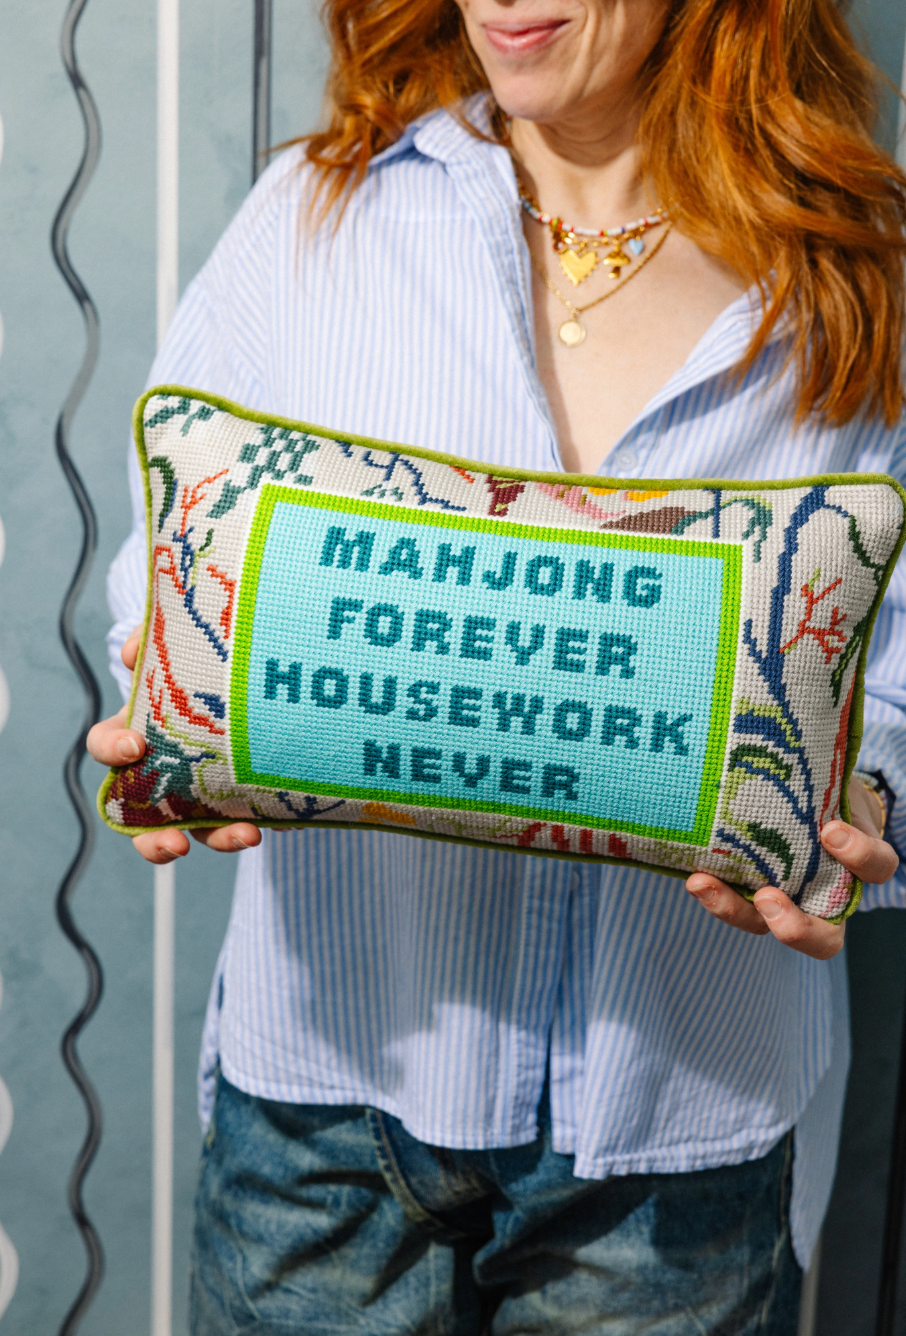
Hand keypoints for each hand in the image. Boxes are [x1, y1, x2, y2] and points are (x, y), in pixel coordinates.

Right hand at [87, 626, 260, 863]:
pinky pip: (245, 816)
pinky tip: (284, 816)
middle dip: (152, 839)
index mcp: (139, 728)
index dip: (111, 750)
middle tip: (176, 843)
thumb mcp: (182, 637)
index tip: (135, 748)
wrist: (254, 666)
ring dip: (218, 839)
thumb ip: (154, 636)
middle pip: (143, 816)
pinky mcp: (243, 792)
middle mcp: (164, 766)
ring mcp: (203, 786)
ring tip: (249, 837)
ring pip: (197, 829)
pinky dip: (262, 820)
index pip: (105, 745)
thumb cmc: (204, 654)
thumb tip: (133, 653)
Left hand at [686, 777, 897, 959]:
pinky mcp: (750, 895)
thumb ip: (828, 776)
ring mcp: (786, 901)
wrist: (803, 799)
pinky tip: (692, 875)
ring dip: (733, 910)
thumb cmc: (822, 793)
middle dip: (796, 927)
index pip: (876, 867)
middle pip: (825, 939)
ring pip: (766, 927)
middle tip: (769, 897)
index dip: (859, 855)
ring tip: (702, 883)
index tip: (830, 830)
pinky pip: (734, 905)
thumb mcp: (832, 785)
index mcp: (858, 864)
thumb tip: (814, 726)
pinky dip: (713, 894)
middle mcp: (825, 895)